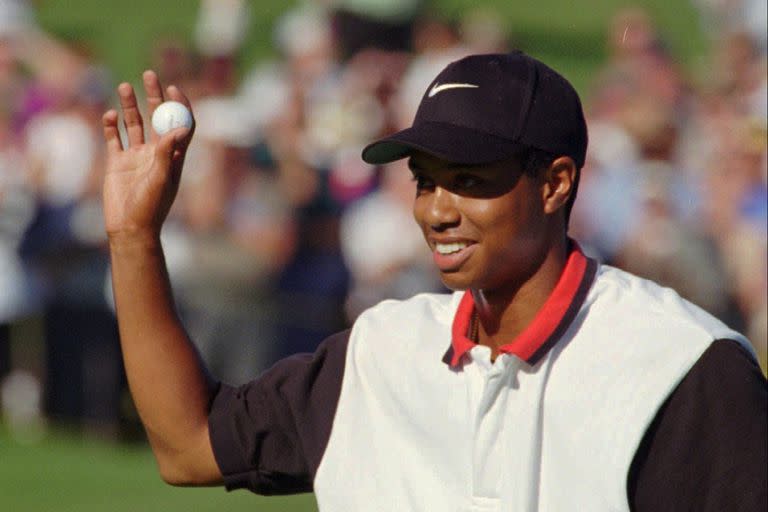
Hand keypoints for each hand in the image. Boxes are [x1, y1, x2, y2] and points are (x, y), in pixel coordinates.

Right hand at [102, 70, 193, 240]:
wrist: (129, 228)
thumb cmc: (151, 208)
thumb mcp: (162, 179)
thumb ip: (168, 153)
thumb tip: (179, 129)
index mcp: (173, 156)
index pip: (180, 124)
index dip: (179, 106)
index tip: (174, 88)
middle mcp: (156, 153)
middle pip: (157, 117)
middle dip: (154, 96)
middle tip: (149, 74)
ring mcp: (135, 156)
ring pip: (133, 123)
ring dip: (129, 105)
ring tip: (124, 86)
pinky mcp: (116, 162)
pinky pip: (113, 137)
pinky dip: (110, 125)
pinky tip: (109, 115)